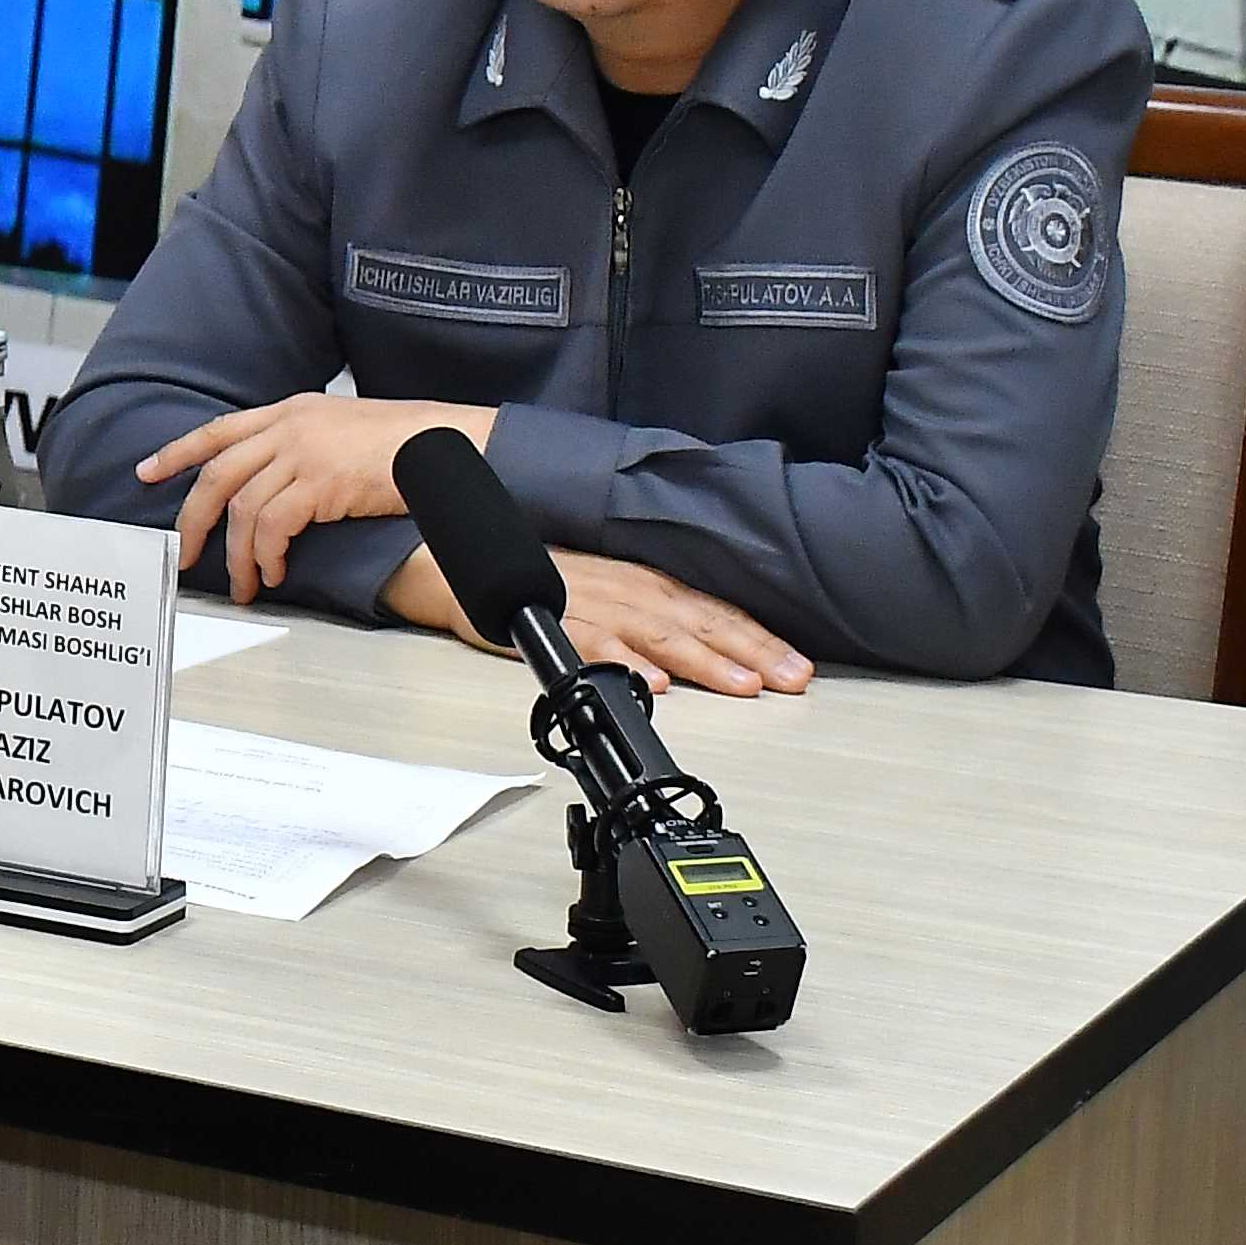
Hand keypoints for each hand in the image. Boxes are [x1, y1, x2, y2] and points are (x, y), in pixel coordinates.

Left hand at [135, 394, 498, 601]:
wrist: (440, 444)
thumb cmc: (400, 443)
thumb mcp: (339, 428)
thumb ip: (300, 445)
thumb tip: (273, 480)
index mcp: (288, 412)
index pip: (218, 431)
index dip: (177, 452)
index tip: (146, 472)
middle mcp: (287, 428)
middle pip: (216, 475)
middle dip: (193, 519)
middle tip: (184, 555)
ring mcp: (301, 453)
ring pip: (242, 509)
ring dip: (238, 556)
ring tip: (245, 584)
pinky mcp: (319, 483)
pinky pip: (274, 526)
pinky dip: (268, 555)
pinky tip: (277, 572)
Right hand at [381, 541, 813, 698]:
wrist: (448, 559)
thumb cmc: (528, 576)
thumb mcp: (599, 588)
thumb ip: (645, 617)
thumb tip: (695, 656)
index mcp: (638, 582)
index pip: (710, 610)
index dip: (757, 639)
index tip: (797, 667)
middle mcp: (622, 589)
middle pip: (697, 622)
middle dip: (749, 652)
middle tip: (792, 680)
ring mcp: (585, 605)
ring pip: (656, 633)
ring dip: (702, 660)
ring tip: (742, 686)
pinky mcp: (545, 622)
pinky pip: (590, 645)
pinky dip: (623, 663)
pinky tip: (652, 684)